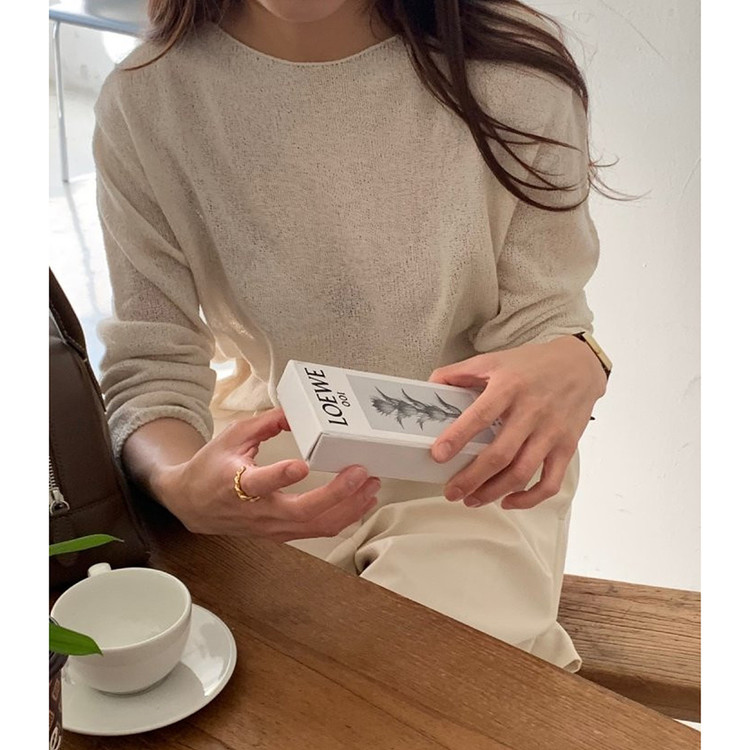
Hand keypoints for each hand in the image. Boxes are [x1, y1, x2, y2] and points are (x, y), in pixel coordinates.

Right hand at [155, 407, 380, 539]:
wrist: (192, 505)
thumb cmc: (210, 469)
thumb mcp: (232, 436)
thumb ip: (265, 423)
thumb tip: (296, 410)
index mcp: (237, 484)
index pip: (260, 483)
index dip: (281, 476)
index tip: (302, 465)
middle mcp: (257, 511)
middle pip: (302, 511)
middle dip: (338, 494)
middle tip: (362, 473)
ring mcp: (272, 527)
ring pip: (316, 526)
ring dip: (349, 508)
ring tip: (372, 486)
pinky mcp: (282, 534)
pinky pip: (317, 531)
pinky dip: (344, 518)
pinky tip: (361, 503)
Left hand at [428, 336, 606, 509]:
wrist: (580, 365)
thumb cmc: (533, 364)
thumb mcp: (494, 360)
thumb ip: (460, 372)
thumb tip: (430, 385)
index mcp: (509, 387)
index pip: (480, 415)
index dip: (458, 437)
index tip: (438, 455)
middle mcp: (531, 411)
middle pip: (500, 455)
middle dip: (471, 479)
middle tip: (451, 491)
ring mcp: (551, 432)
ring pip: (522, 473)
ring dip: (494, 492)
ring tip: (471, 500)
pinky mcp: (566, 447)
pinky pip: (550, 482)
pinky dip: (529, 499)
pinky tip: (508, 501)